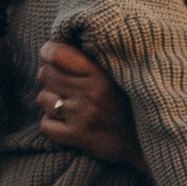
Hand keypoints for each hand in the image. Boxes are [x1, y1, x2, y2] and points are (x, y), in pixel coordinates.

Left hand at [37, 38, 141, 166]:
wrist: (144, 141)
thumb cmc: (127, 102)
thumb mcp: (114, 75)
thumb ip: (90, 60)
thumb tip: (57, 44)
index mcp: (100, 74)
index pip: (58, 54)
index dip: (49, 51)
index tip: (51, 53)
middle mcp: (90, 94)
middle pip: (46, 74)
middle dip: (50, 76)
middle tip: (63, 82)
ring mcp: (82, 117)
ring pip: (43, 98)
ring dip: (50, 100)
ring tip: (66, 103)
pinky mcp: (77, 137)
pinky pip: (45, 125)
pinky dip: (51, 123)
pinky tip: (65, 121)